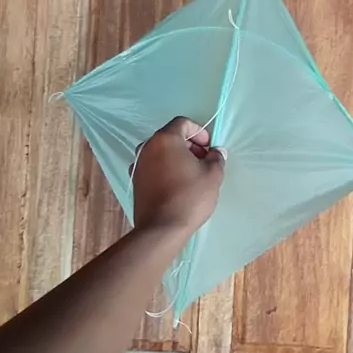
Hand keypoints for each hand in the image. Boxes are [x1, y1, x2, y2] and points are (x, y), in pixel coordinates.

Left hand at [131, 117, 225, 235]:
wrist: (161, 228)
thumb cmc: (189, 196)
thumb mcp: (212, 175)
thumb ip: (216, 158)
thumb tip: (216, 152)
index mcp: (164, 139)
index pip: (182, 123)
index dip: (199, 131)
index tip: (209, 147)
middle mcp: (146, 147)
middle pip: (170, 136)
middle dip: (189, 145)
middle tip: (204, 160)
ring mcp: (137, 164)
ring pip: (160, 152)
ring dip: (177, 157)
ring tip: (192, 174)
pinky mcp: (135, 181)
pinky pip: (153, 167)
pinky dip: (165, 169)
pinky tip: (177, 185)